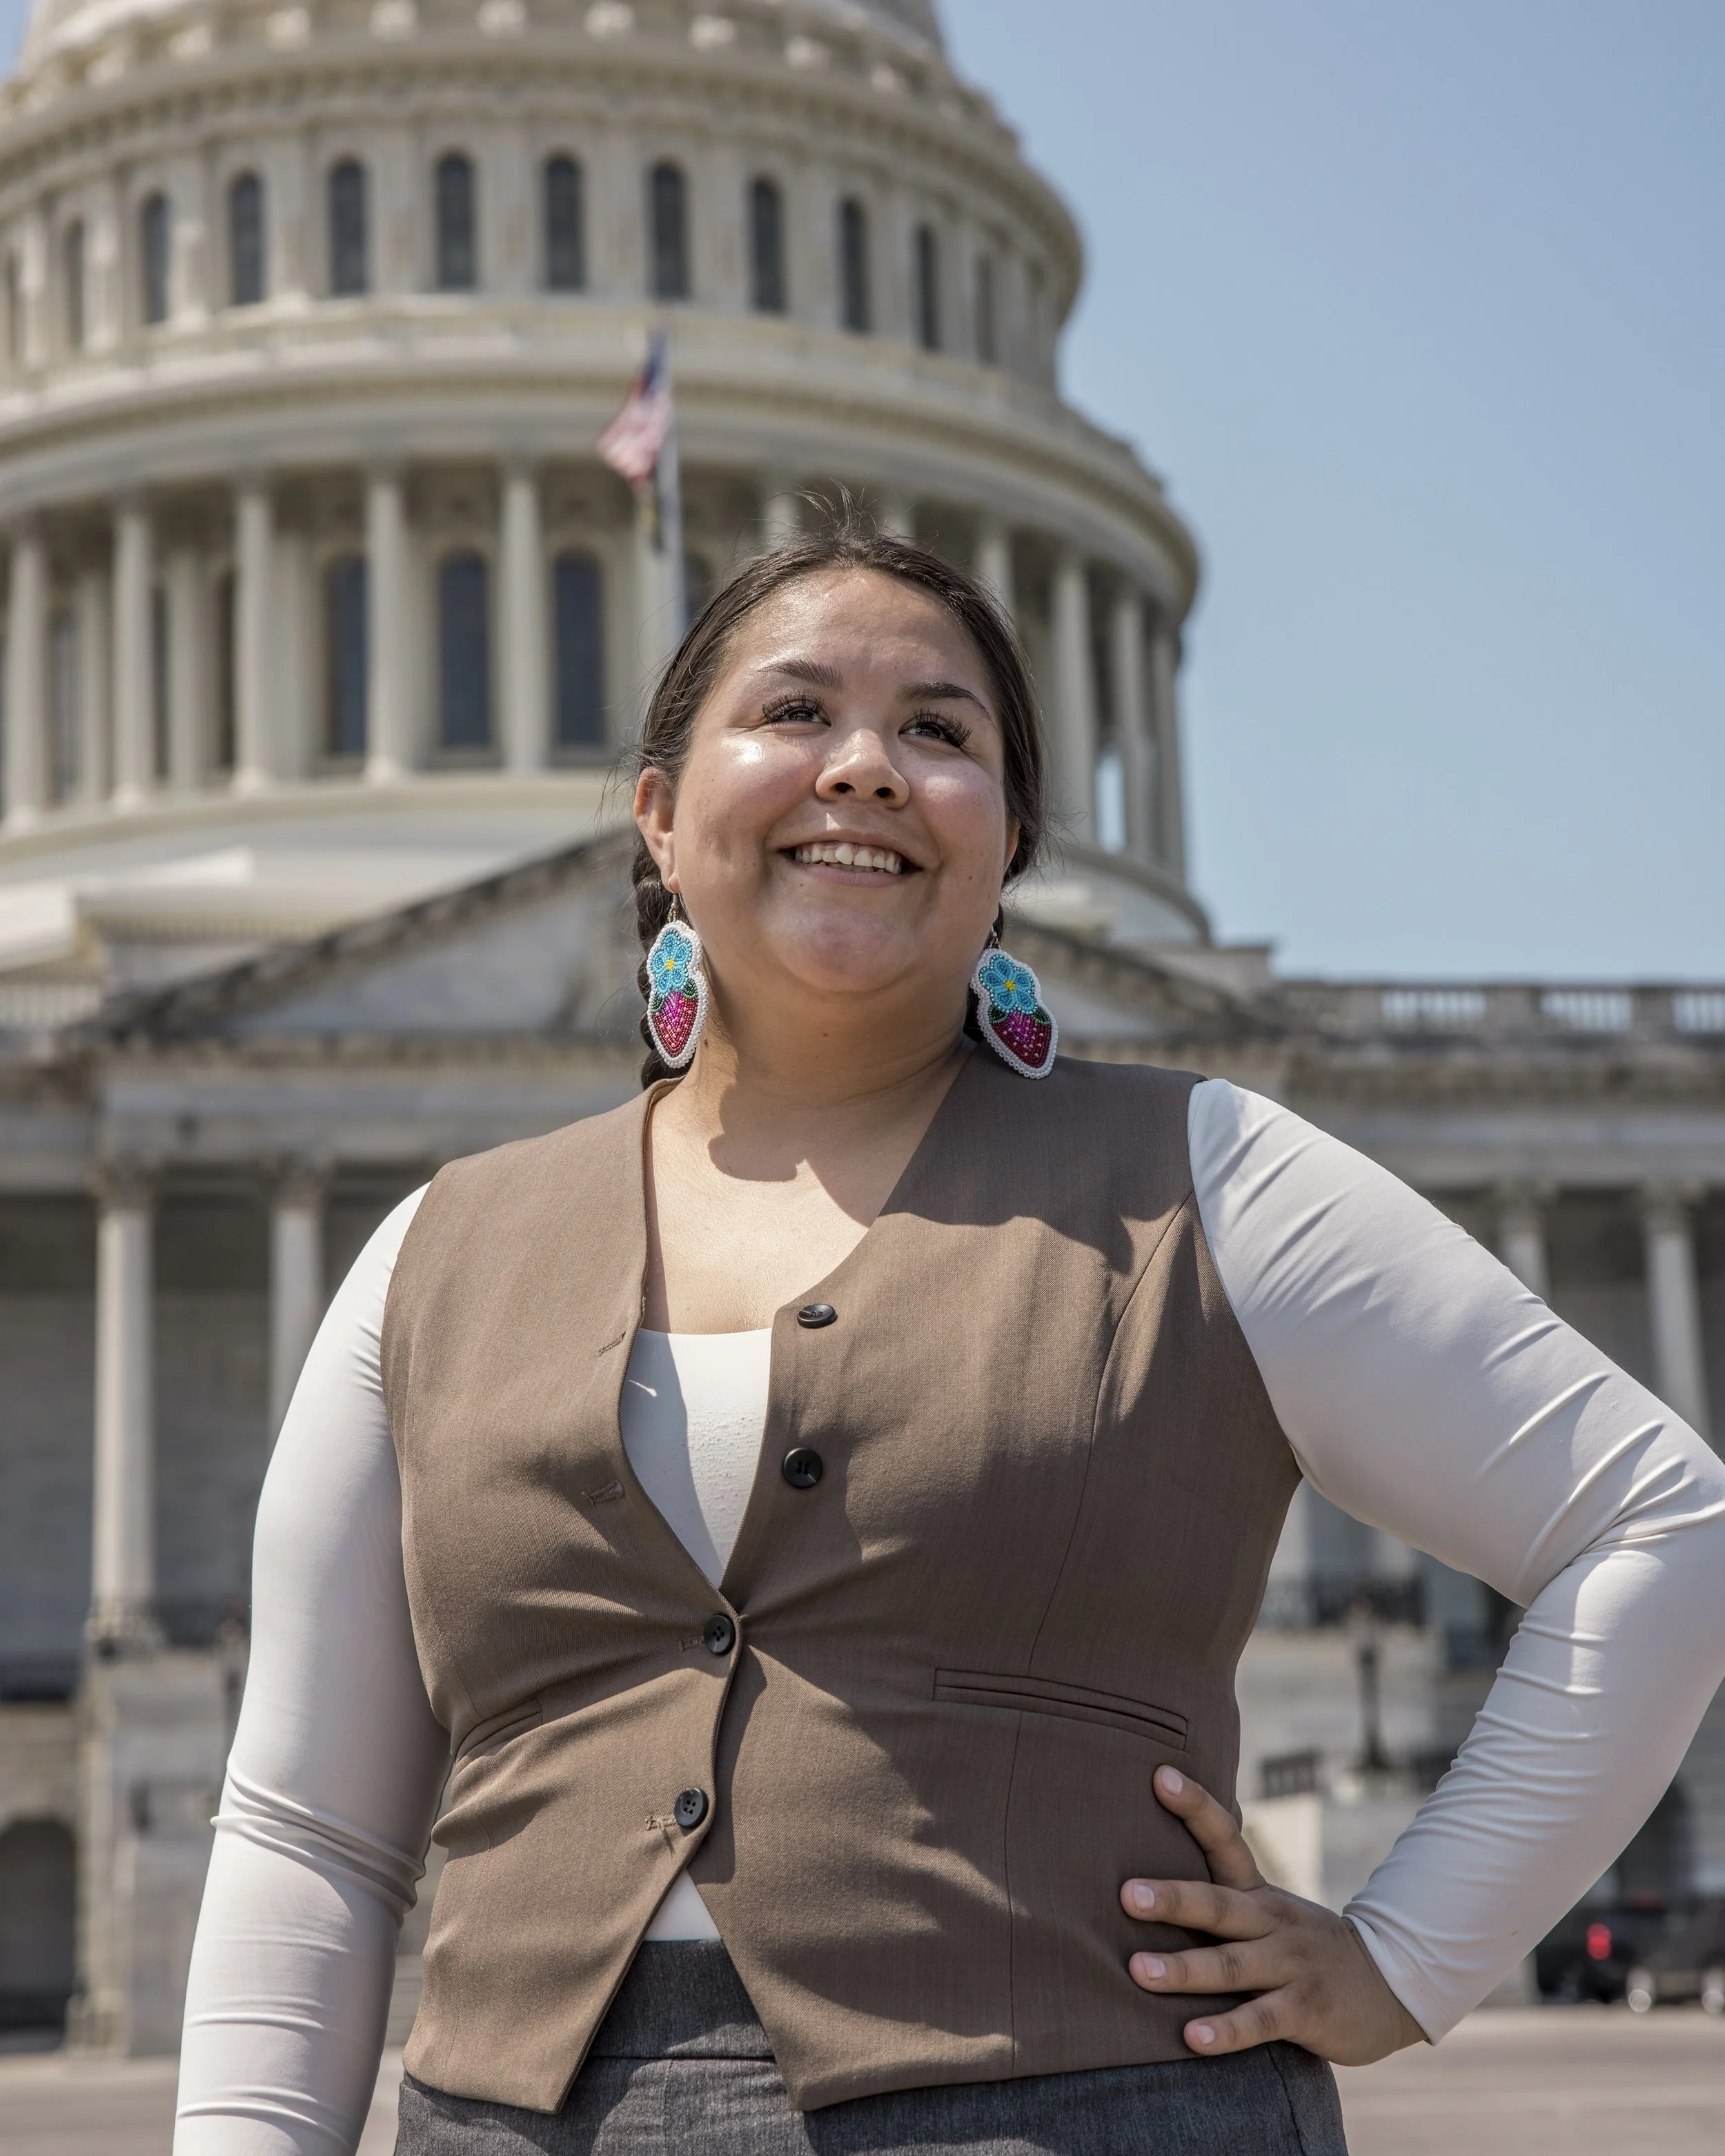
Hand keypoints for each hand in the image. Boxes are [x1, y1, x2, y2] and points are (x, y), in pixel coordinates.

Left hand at [1120, 1764, 1425, 2066]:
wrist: (1388, 1987)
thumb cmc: (1301, 1948)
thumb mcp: (1267, 1912)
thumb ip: (1216, 1897)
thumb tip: (1140, 1870)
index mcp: (1258, 1893)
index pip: (1225, 1838)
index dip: (1195, 1805)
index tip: (1159, 1775)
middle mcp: (1272, 1922)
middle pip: (1217, 1905)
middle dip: (1171, 1899)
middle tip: (1126, 1894)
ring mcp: (1292, 1965)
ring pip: (1233, 1965)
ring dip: (1185, 1970)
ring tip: (1139, 1971)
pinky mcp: (1307, 2010)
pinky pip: (1261, 2020)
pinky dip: (1227, 2030)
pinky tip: (1193, 2038)